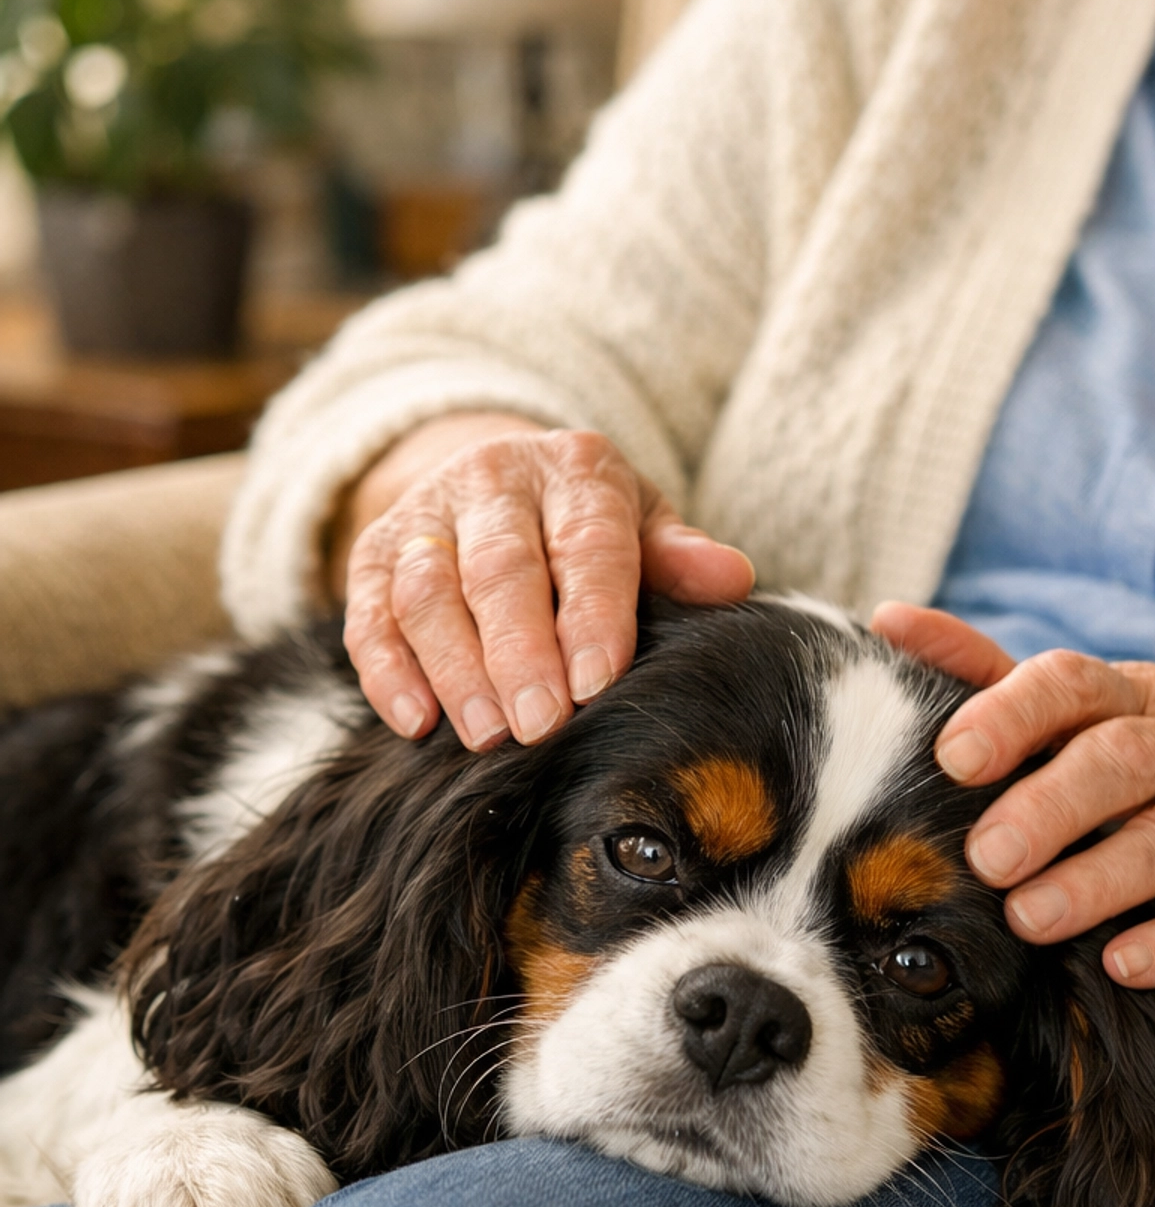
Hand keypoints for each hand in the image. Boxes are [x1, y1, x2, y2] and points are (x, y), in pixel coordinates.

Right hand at [333, 413, 753, 748]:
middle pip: (500, 569)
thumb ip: (678, 557)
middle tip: (538, 725)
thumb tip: (733, 578)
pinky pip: (369, 613)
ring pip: (427, 590)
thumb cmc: (588, 525)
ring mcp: (426, 515)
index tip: (597, 683)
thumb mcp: (641, 526)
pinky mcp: (372, 554)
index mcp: (576, 471)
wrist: (495, 482)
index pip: (587, 543)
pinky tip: (414, 722)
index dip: (592, 614)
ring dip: (453, 667)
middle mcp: (494, 480)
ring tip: (485, 735)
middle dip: (518, 652)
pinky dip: (386, 670)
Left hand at [871, 603, 1154, 988]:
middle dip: (1049, 807)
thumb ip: (1000, 676)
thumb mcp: (1117, 702)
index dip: (1013, 713)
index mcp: (1141, 697)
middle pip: (1124, 760)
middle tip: (983, 857)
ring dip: (1097, 880)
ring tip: (1030, 917)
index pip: (1077, 683)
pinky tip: (1124, 964)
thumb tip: (887, 622)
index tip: (953, 755)